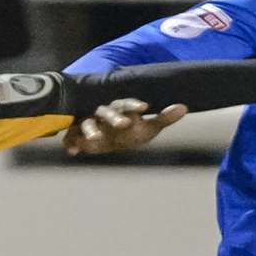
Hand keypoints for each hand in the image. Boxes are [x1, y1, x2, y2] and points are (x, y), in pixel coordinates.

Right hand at [62, 99, 188, 155]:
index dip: (135, 106)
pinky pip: (71, 137)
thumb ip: (164, 117)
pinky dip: (71, 143)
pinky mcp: (77, 135)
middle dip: (114, 117)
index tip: (145, 108)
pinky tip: (72, 151)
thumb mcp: (149, 126)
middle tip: (123, 124)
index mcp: (121, 108)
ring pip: (88, 123)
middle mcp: (104, 113)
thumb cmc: (132, 130)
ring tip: (94, 139)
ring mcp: (90, 123)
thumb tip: (184, 107)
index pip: (127, 104)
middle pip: (107, 111)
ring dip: (90, 130)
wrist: (109, 138)